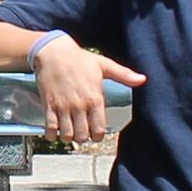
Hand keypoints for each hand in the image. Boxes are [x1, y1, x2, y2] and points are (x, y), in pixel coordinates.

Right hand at [32, 36, 146, 143]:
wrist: (53, 52)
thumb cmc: (79, 59)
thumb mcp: (104, 65)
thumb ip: (124, 75)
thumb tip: (143, 79)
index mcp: (94, 98)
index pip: (99, 129)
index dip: (98, 135)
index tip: (96, 132)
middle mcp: (79, 105)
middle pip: (82, 136)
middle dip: (83, 138)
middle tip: (82, 132)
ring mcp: (63, 107)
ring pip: (66, 135)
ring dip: (68, 137)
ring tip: (69, 131)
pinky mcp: (48, 105)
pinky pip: (49, 128)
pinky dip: (52, 134)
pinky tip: (55, 131)